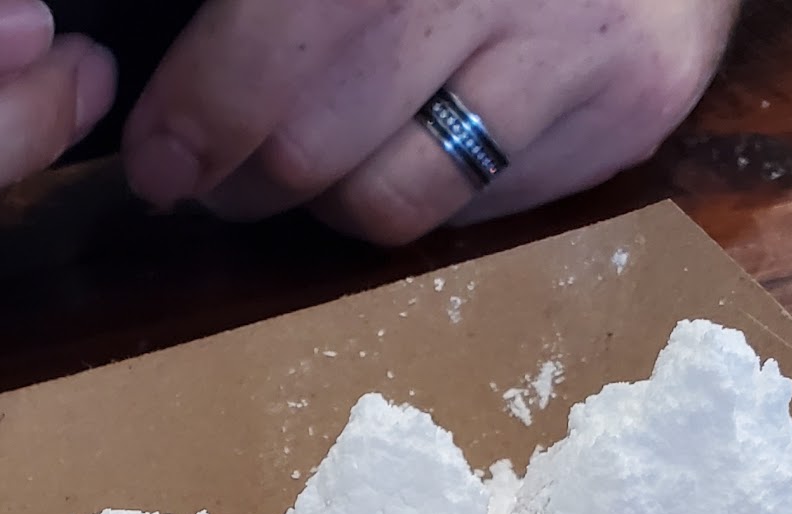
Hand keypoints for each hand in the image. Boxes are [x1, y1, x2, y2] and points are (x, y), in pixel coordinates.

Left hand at [121, 0, 734, 244]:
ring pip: (391, 201)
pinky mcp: (630, 109)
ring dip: (331, 201)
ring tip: (320, 158)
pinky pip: (478, 214)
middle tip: (216, 176)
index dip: (201, 115)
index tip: (160, 160)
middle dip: (243, 179)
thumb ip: (268, 5)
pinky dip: (430, 191)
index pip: (277, 42)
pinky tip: (428, 133)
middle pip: (314, 144)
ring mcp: (577, 47)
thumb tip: (174, 87)